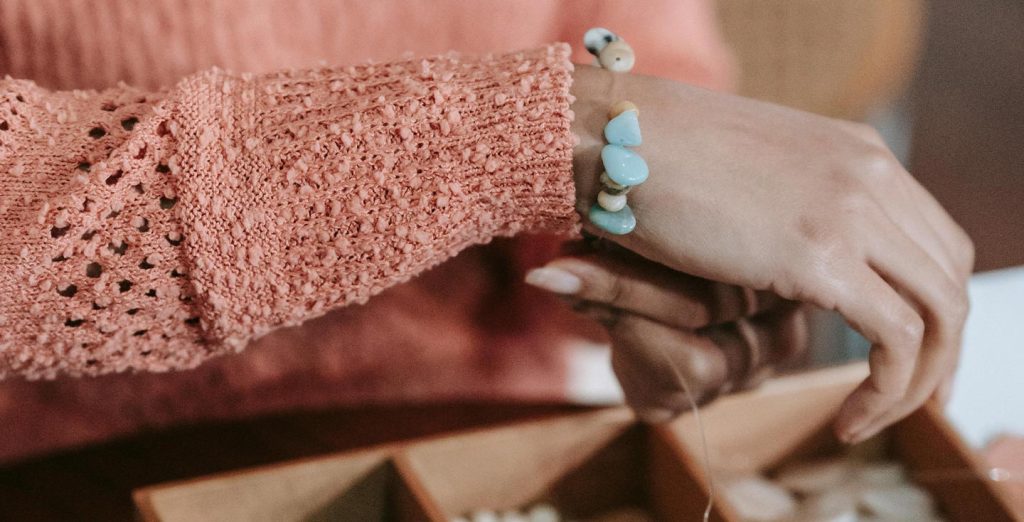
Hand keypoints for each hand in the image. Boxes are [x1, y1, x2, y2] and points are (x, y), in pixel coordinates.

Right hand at [569, 66, 973, 442]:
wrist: (612, 134)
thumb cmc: (654, 158)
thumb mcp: (744, 180)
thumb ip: (785, 216)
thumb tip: (788, 268)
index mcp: (856, 153)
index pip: (932, 238)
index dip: (931, 304)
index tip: (907, 355)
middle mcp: (869, 174)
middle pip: (950, 274)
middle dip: (944, 349)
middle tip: (910, 398)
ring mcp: (850, 210)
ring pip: (940, 311)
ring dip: (918, 381)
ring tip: (873, 417)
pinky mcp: (819, 255)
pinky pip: (896, 338)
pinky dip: (889, 389)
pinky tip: (850, 417)